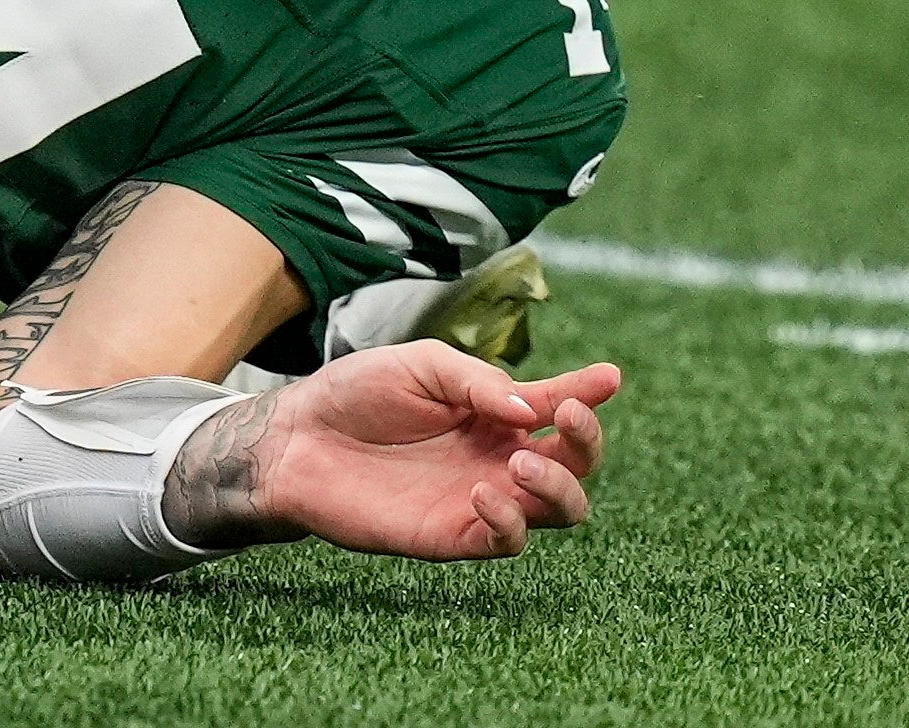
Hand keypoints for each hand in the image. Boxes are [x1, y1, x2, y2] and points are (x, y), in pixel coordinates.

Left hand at [172, 347, 622, 559]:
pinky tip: (482, 492)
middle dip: (587, 443)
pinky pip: (506, 541)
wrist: (297, 438)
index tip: (611, 377)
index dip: (589, 394)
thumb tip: (537, 410)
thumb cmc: (356, 393)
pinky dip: (509, 520)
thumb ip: (480, 384)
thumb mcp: (422, 366)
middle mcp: (498, 457)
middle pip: (576, 466)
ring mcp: (480, 499)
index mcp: (496, 412)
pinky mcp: (452, 536)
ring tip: (519, 463)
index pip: (558, 406)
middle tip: (565, 417)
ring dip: (557, 486)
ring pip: (559, 510)